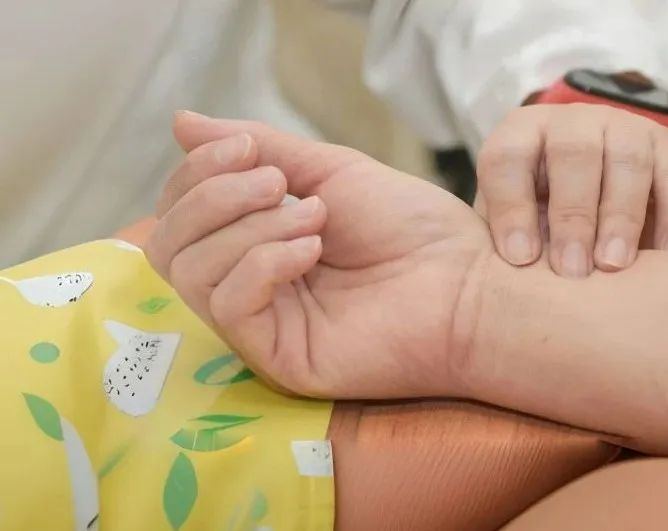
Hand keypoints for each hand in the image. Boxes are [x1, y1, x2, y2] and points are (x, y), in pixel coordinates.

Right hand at [145, 112, 492, 398]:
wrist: (468, 281)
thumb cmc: (412, 228)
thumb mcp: (330, 171)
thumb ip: (258, 147)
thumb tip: (180, 122)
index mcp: (255, 244)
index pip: (180, 212)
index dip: (197, 172)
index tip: (246, 147)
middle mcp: (249, 286)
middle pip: (168, 244)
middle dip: (211, 196)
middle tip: (276, 182)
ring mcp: (261, 325)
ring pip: (189, 271)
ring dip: (245, 226)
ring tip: (313, 217)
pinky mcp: (277, 358)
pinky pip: (227, 306)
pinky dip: (261, 262)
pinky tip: (312, 249)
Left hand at [475, 103, 667, 276]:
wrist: (598, 191)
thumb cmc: (541, 219)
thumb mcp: (514, 223)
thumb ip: (500, 244)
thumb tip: (491, 288)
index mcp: (520, 135)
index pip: (508, 159)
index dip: (511, 207)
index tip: (519, 258)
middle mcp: (572, 123)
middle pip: (573, 154)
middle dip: (573, 216)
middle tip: (571, 270)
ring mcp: (625, 128)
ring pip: (626, 161)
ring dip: (621, 217)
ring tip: (613, 266)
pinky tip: (664, 257)